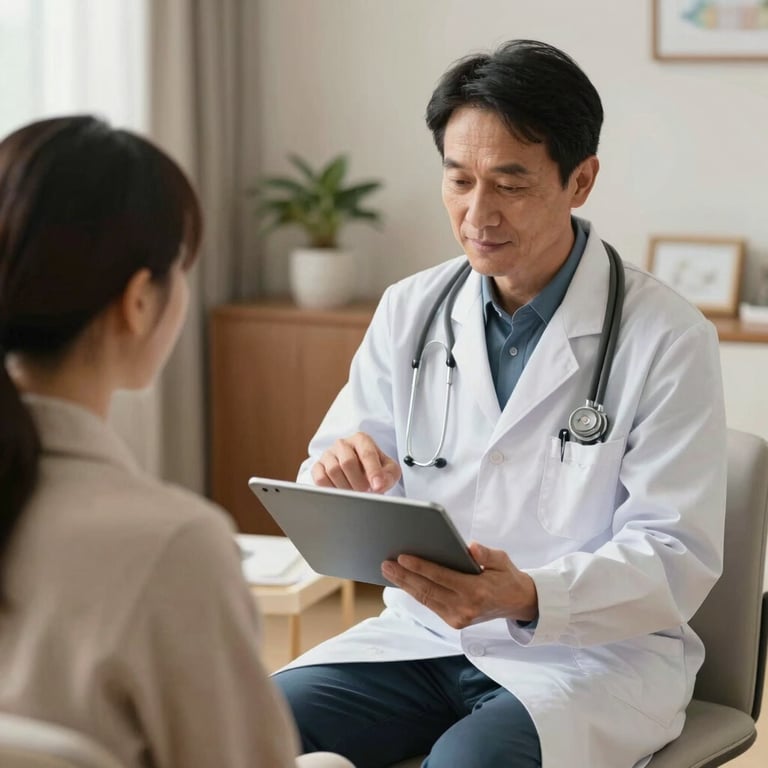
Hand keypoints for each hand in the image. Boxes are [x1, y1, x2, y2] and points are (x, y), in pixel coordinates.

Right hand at [311, 431, 401, 492]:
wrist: (358, 470)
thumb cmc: (374, 468)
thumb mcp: (388, 470)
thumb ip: (389, 475)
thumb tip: (380, 485)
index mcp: (361, 440)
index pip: (367, 453)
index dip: (373, 471)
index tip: (378, 486)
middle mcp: (343, 444)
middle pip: (348, 462)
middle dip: (359, 482)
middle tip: (365, 492)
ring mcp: (328, 454)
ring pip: (333, 471)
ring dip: (346, 487)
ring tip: (355, 493)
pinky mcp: (318, 466)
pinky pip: (320, 478)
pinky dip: (332, 489)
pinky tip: (341, 492)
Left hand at [380, 541, 537, 627]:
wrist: (517, 603)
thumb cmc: (507, 576)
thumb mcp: (502, 560)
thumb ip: (486, 554)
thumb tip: (471, 547)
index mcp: (477, 591)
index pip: (441, 577)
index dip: (420, 567)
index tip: (402, 557)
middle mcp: (465, 607)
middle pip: (427, 590)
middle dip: (404, 576)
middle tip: (385, 563)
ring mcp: (458, 618)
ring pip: (425, 599)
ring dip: (405, 585)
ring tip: (388, 570)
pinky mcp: (454, 622)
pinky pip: (430, 604)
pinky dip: (415, 592)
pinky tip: (403, 581)